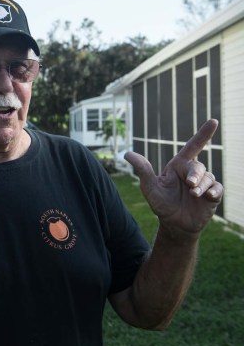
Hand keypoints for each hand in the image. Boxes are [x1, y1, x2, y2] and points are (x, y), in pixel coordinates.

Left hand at [124, 119, 223, 235]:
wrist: (174, 224)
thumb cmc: (160, 204)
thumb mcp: (150, 188)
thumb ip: (142, 170)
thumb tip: (127, 153)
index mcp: (178, 166)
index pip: (192, 147)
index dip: (203, 134)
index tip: (214, 121)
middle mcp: (192, 172)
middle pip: (198, 166)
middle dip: (195, 175)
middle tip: (190, 185)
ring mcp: (204, 184)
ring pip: (208, 178)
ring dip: (202, 187)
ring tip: (193, 195)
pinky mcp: (212, 195)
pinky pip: (218, 188)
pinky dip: (214, 191)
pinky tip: (208, 197)